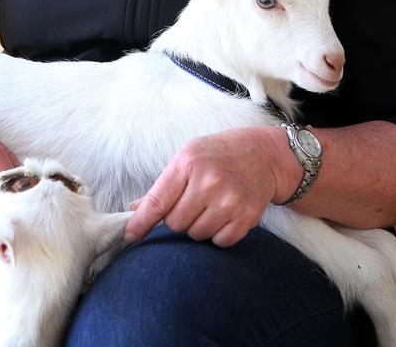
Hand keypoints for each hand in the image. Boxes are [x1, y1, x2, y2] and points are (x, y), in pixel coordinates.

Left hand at [124, 126, 286, 247]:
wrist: (265, 154)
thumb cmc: (221, 153)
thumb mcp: (189, 156)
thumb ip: (164, 184)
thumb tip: (136, 208)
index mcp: (189, 163)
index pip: (157, 201)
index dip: (141, 222)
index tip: (130, 235)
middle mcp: (209, 181)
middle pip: (175, 223)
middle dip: (178, 218)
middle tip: (192, 202)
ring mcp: (229, 200)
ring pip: (196, 234)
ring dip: (198, 226)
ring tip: (210, 205)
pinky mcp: (246, 217)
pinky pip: (219, 241)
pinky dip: (218, 234)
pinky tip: (225, 214)